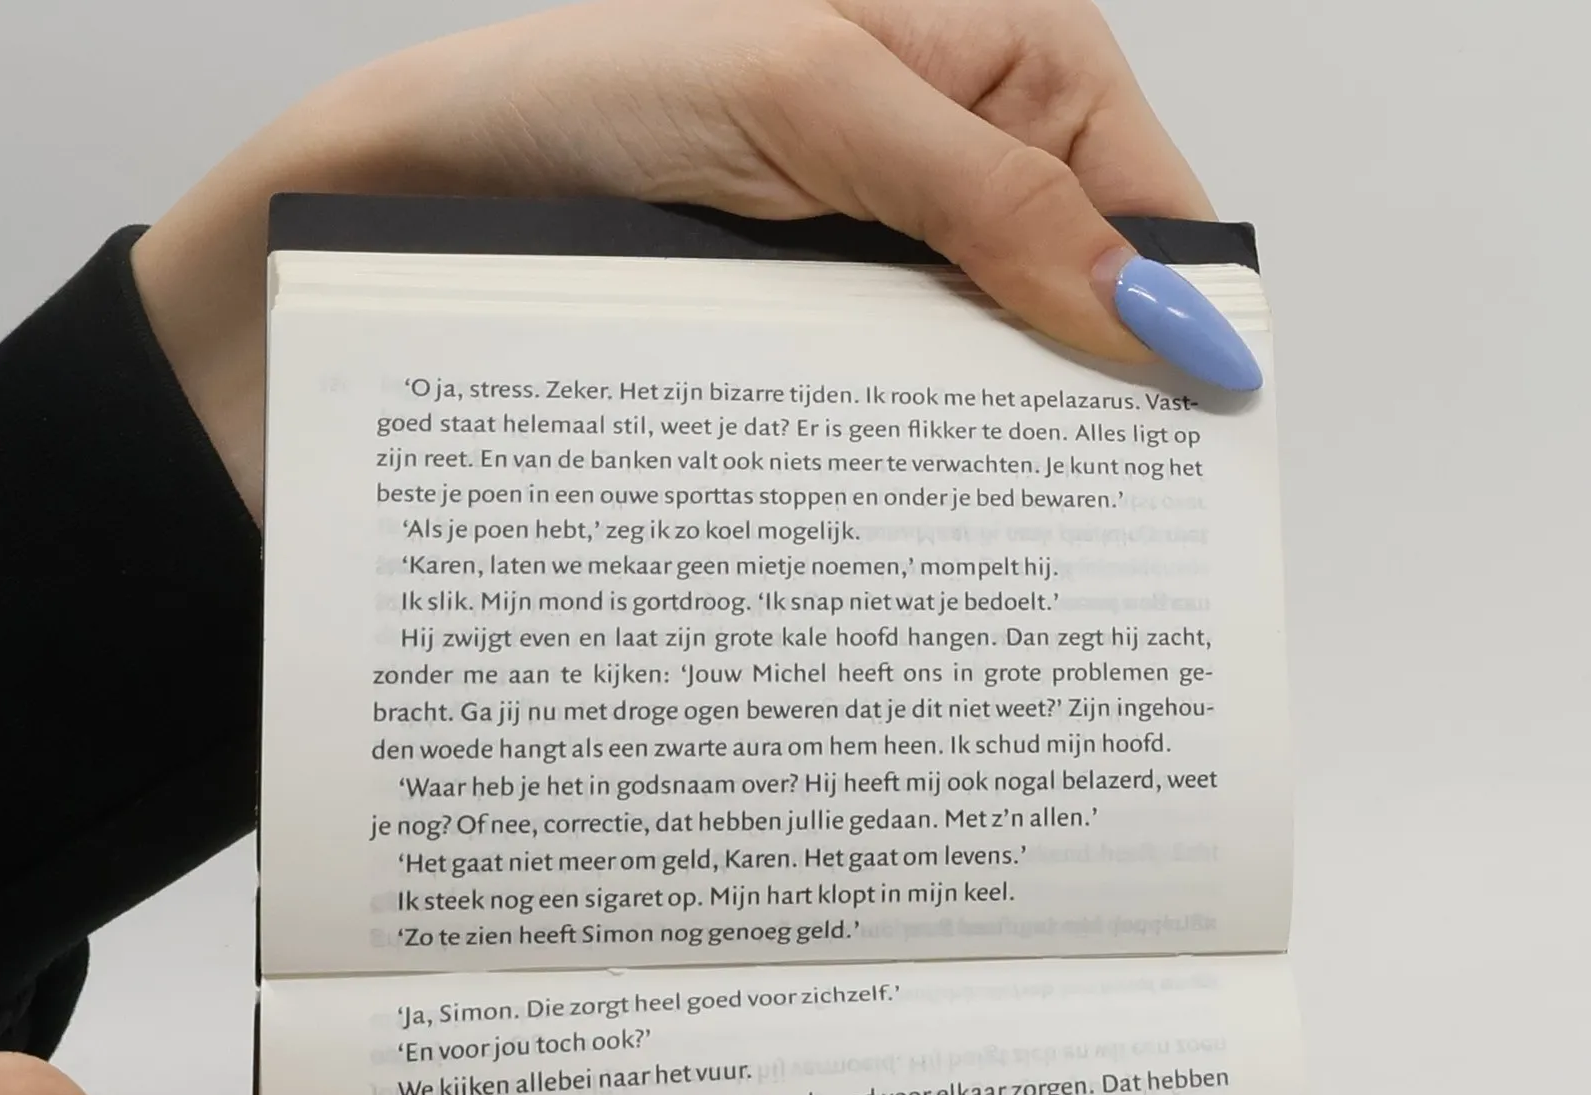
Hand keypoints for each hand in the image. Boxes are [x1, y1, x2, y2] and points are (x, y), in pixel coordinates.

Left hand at [132, 0, 1221, 514]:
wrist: (405, 207)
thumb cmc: (582, 96)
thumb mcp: (815, 104)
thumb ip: (997, 202)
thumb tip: (1162, 314)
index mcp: (991, 50)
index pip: (1149, 200)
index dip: (1177, 318)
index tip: (1184, 442)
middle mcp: (945, 156)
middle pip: (1078, 306)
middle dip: (1080, 411)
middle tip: (1077, 527)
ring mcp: (875, 261)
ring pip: (986, 379)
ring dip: (980, 460)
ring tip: (977, 548)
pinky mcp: (813, 342)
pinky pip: (894, 417)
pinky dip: (897, 478)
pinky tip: (889, 528)